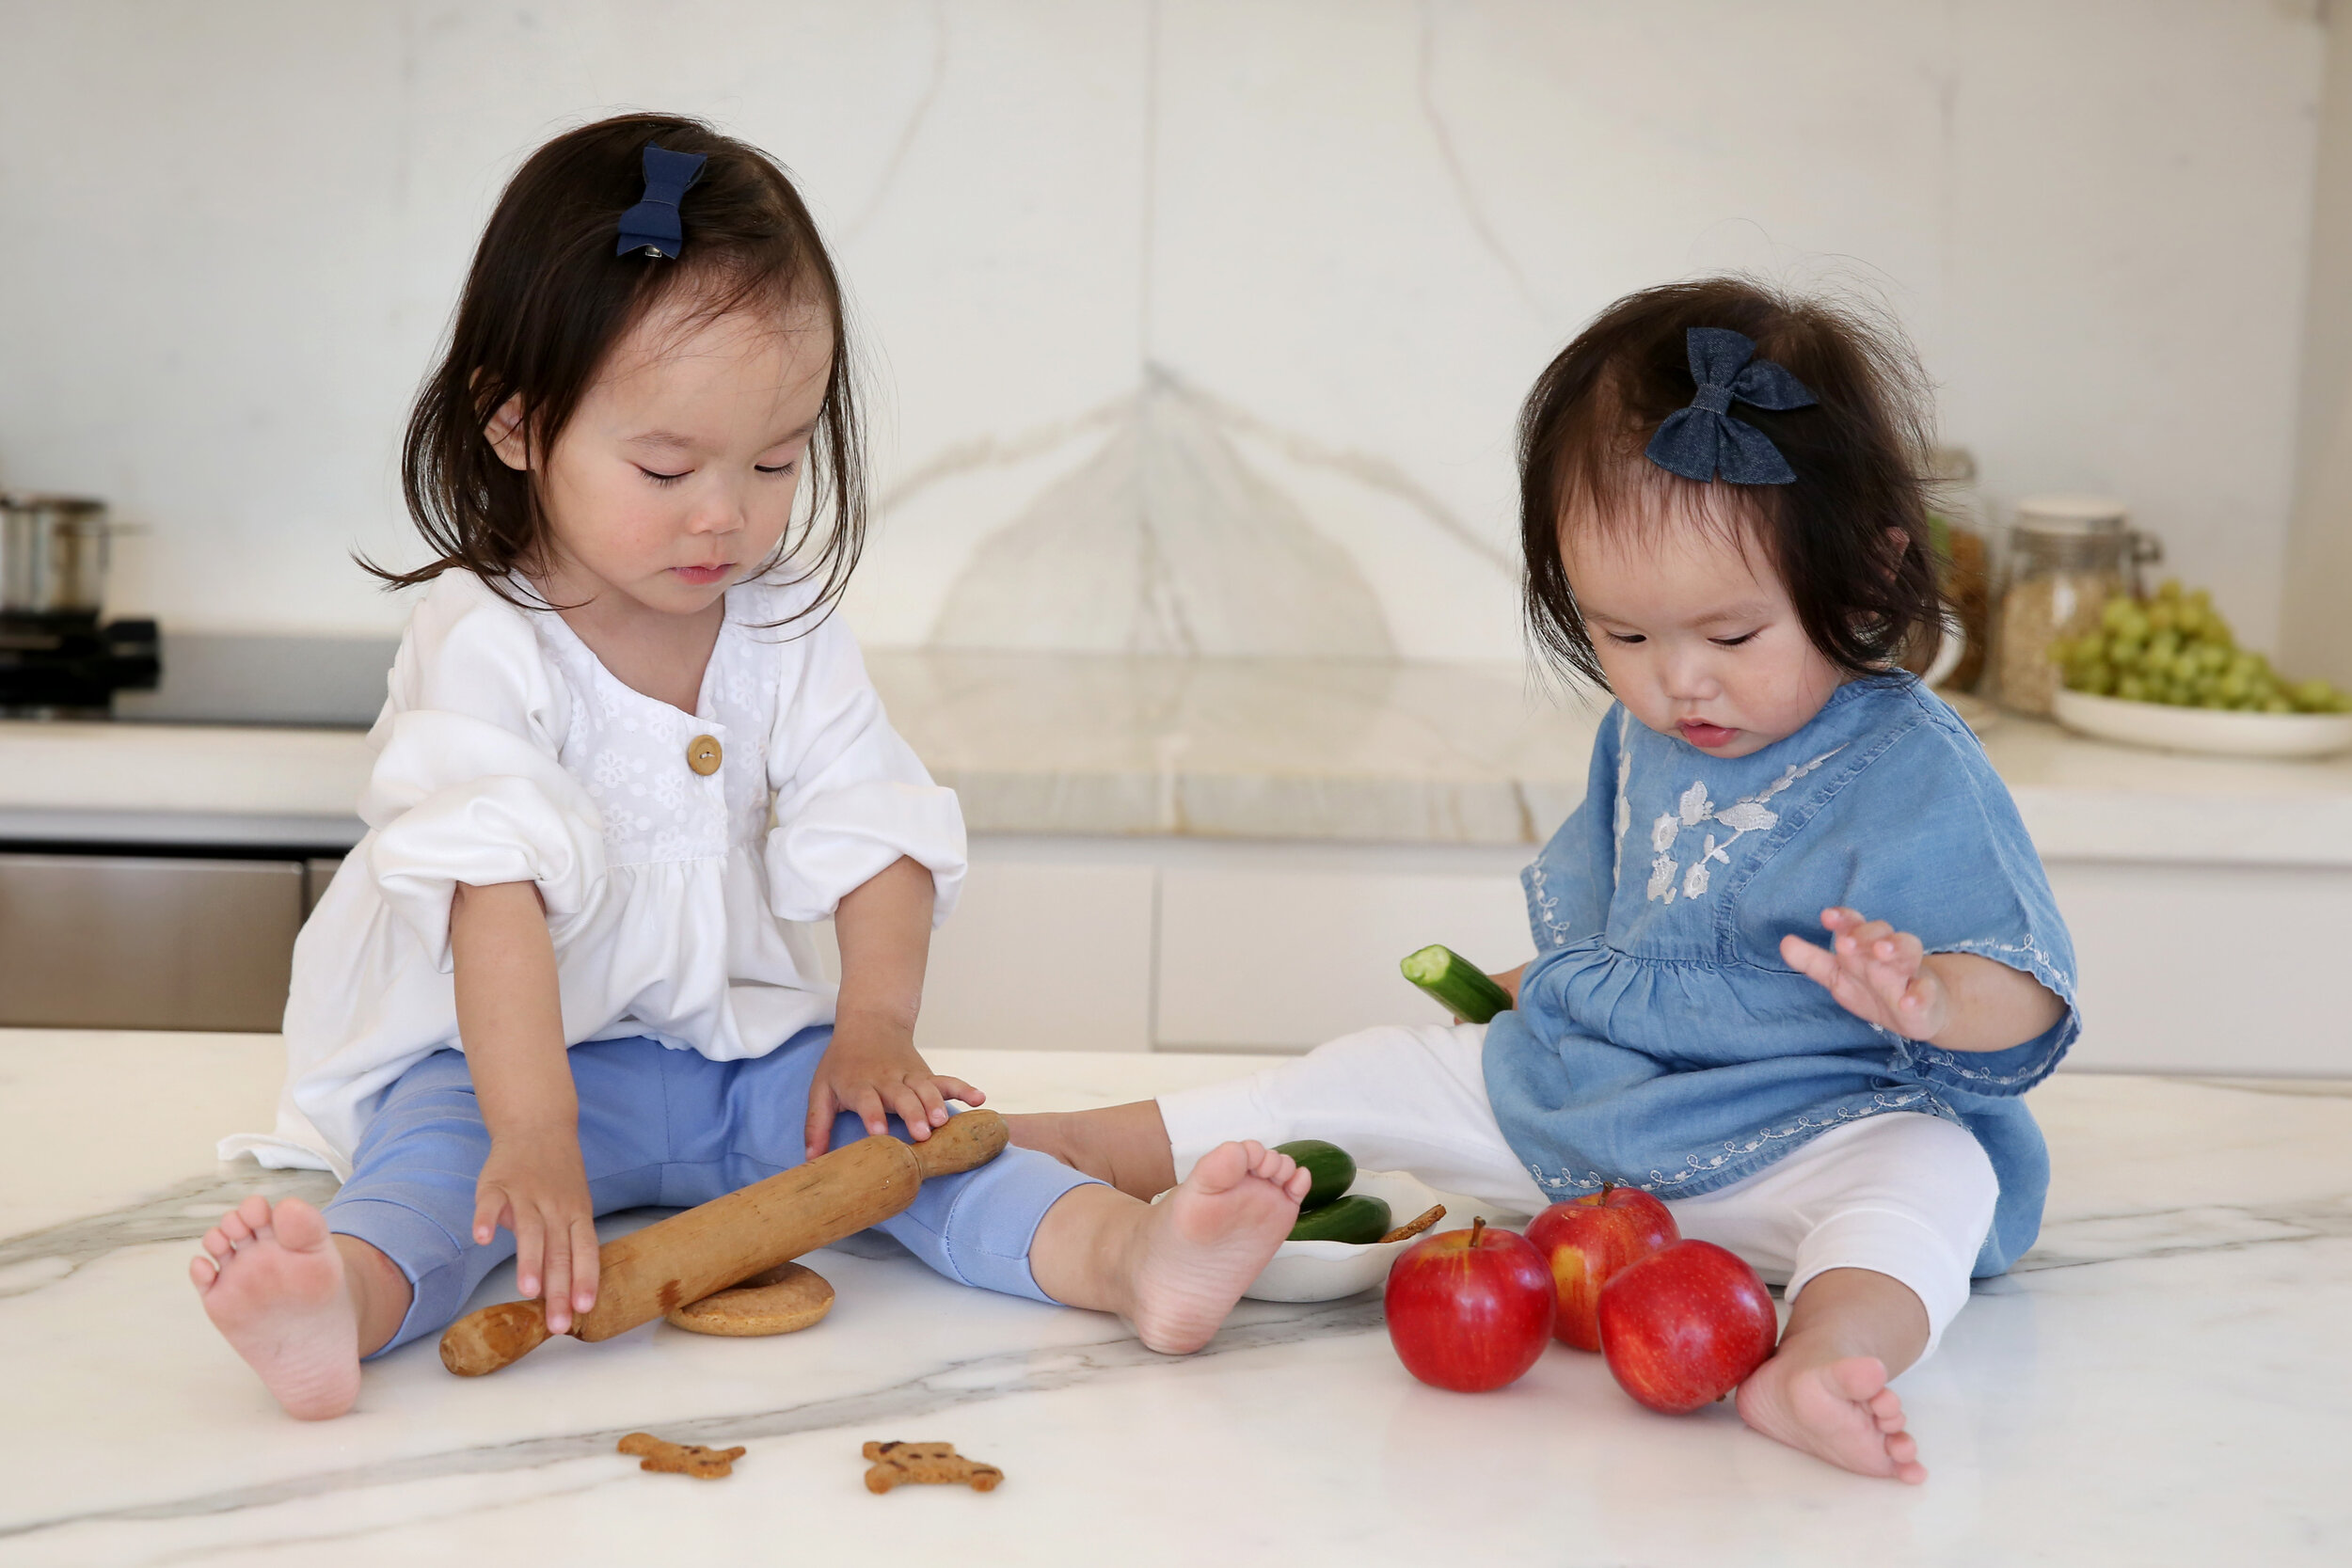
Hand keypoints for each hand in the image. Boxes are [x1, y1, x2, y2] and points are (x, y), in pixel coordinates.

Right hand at [472, 1129, 598, 1333]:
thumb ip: (564, 1244)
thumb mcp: (573, 1206)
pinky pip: (490, 1202)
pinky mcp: (496, 1183)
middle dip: (559, 1288)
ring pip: (529, 1229)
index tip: (584, 1310)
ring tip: (527, 1292)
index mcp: (577, 1213)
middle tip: (557, 1323)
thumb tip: (558, 1291)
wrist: (539, 1125)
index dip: (585, 1279)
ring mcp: (525, 1193)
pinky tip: (483, 1239)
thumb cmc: (559, 1177)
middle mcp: (555, 1205)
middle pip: (559, 1250)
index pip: (585, 1250)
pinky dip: (486, 1219)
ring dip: (529, 1260)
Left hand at [805, 1019, 984, 1159]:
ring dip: (936, 1104)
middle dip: (912, 1113)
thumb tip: (809, 1159)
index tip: (880, 1133)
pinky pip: (947, 1081)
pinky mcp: (925, 1075)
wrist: (870, 1023)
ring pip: (925, 1089)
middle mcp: (886, 1080)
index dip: (873, 1115)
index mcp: (859, 1084)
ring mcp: (909, 1076)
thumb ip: (816, 1124)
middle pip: (901, 1097)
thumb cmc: (842, 1063)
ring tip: (944, 1123)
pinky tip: (979, 1099)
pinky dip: (964, 1088)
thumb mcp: (821, 1089)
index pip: (867, 1100)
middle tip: (922, 1133)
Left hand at [1780, 907, 1949, 1041]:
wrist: (1919, 1011)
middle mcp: (1890, 953)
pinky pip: (1927, 994)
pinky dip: (1919, 996)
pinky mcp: (1927, 999)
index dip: (1843, 919)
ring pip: (1908, 951)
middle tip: (1846, 942)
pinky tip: (1908, 1001)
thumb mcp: (1839, 976)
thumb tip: (1785, 942)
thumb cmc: (1874, 987)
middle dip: (1865, 933)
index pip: (1855, 924)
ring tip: (1881, 952)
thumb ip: (1812, 961)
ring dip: (1895, 948)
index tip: (1826, 917)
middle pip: (1881, 933)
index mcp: (1865, 946)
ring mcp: (1911, 973)